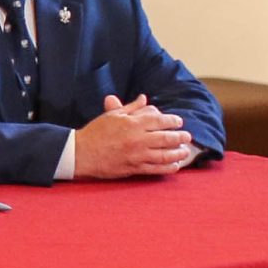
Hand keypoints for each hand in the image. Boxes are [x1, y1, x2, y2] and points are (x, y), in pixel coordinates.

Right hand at [75, 94, 197, 178]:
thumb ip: (131, 107)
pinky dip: (168, 168)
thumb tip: (144, 98)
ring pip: (165, 155)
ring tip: (184, 151)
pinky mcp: (133, 168)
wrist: (80, 153)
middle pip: (167, 138)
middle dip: (180, 137)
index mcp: (132, 124)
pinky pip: (156, 169)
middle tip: (187, 137)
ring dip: (178, 153)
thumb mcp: (112, 115)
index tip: (178, 122)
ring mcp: (136, 155)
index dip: (173, 121)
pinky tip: (175, 166)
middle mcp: (137, 139)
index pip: (160, 120)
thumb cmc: (95, 132)